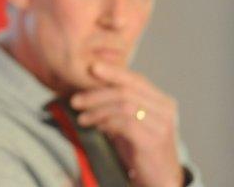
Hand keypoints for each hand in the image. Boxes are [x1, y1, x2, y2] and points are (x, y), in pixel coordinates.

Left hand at [70, 64, 183, 186]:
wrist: (160, 179)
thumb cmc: (140, 149)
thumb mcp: (129, 123)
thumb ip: (117, 106)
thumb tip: (87, 92)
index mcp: (161, 100)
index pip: (136, 79)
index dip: (113, 72)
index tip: (91, 67)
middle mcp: (166, 109)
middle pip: (126, 91)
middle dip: (97, 93)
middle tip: (75, 100)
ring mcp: (162, 124)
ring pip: (124, 105)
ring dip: (97, 110)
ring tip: (81, 118)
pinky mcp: (154, 140)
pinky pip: (126, 124)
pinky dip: (107, 123)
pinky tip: (96, 127)